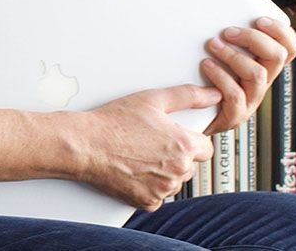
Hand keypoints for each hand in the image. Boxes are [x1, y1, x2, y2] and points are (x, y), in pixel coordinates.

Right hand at [78, 85, 218, 211]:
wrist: (83, 145)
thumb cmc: (112, 122)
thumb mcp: (151, 100)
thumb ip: (188, 96)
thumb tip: (212, 95)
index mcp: (185, 145)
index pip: (205, 147)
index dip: (190, 140)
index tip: (173, 136)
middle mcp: (178, 170)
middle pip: (189, 165)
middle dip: (175, 156)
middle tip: (149, 143)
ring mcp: (163, 189)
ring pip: (173, 181)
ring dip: (163, 172)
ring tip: (138, 155)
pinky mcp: (147, 202)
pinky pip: (157, 195)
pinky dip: (148, 186)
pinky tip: (132, 170)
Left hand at [201, 16, 295, 135]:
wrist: (187, 118)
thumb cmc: (201, 81)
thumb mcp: (218, 55)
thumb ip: (225, 37)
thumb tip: (214, 9)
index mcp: (263, 66)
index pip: (289, 48)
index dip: (281, 32)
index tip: (259, 19)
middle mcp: (261, 83)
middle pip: (277, 56)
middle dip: (253, 39)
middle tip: (228, 32)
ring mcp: (250, 100)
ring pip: (257, 74)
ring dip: (233, 55)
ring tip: (212, 46)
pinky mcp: (235, 115)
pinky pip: (235, 96)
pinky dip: (220, 77)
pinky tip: (207, 66)